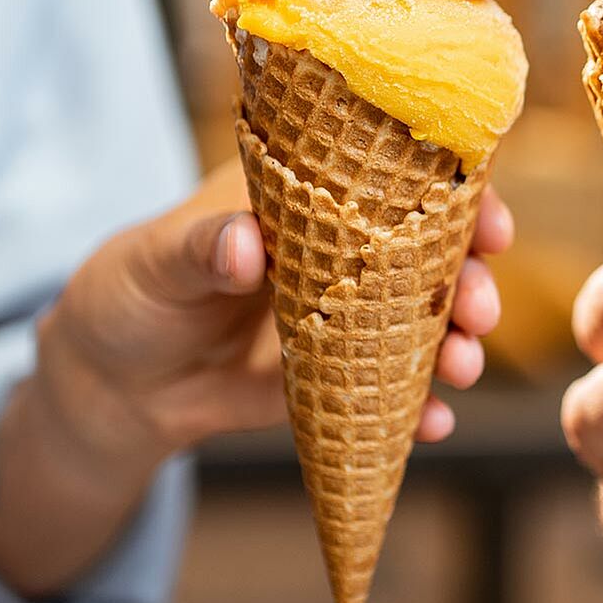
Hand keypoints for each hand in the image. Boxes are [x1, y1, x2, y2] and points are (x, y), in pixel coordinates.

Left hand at [37, 163, 511, 475]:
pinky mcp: (339, 375)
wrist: (114, 386)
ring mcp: (346, 315)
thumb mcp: (156, 260)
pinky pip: (392, 389)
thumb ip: (202, 248)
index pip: (395, 178)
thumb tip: (245, 246)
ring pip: (423, 322)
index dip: (454, 195)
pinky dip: (420, 407)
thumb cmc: (131, 292)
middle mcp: (342, 249)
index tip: (488, 223)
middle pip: (429, 255)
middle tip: (480, 310)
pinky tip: (434, 423)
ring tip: (462, 368)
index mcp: (307, 194)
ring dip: (456, 342)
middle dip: (468, 280)